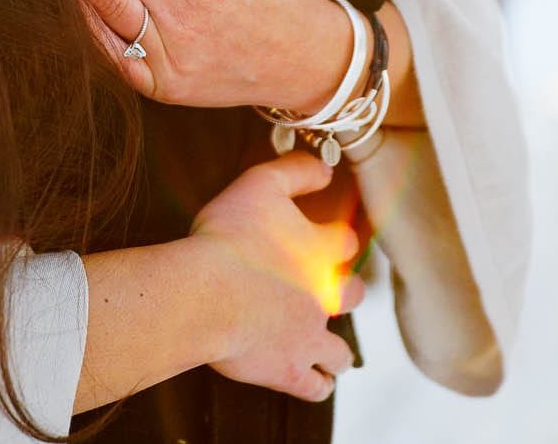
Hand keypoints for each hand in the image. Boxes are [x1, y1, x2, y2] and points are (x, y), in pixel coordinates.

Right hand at [189, 153, 364, 400]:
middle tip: (324, 291)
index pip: (347, 243)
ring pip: (342, 352)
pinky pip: (317, 386)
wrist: (203, 293)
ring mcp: (310, 337)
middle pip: (354, 296)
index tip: (323, 240)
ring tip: (322, 345)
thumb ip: (295, 172)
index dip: (335, 240)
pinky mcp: (289, 370)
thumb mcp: (259, 184)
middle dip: (343, 293)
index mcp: (322, 252)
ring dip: (335, 348)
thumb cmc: (226, 240)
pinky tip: (313, 379)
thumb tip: (325, 171)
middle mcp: (325, 296)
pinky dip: (317, 383)